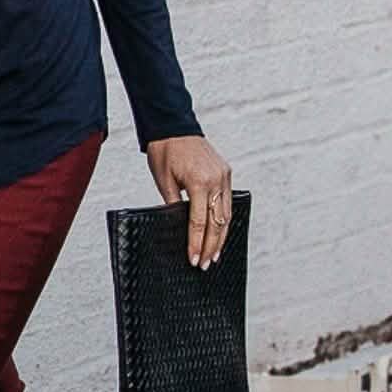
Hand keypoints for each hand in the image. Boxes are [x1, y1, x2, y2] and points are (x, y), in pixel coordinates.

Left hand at [143, 133, 231, 267]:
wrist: (174, 126)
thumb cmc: (164, 151)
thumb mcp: (163, 181)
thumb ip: (173, 204)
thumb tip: (178, 227)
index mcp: (199, 182)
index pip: (199, 222)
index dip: (196, 243)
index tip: (193, 259)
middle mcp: (216, 180)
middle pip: (216, 222)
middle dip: (211, 246)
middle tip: (204, 264)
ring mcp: (224, 176)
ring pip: (226, 214)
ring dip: (221, 236)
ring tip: (214, 255)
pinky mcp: (226, 173)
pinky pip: (227, 202)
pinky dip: (224, 219)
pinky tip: (220, 233)